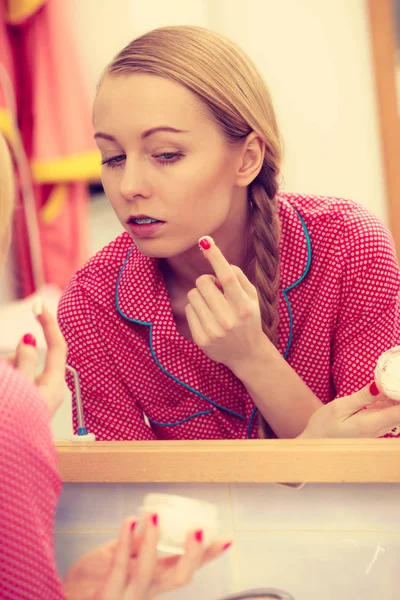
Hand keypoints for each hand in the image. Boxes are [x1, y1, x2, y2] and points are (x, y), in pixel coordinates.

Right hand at [13, 304, 66, 417]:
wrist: (12, 457)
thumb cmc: (18, 425)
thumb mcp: (20, 390)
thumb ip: (23, 363)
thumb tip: (28, 340)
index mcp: (54, 384)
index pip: (57, 346)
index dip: (49, 324)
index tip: (39, 306)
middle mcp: (48, 389)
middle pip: (29, 358)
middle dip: (12, 358)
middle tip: (6, 379)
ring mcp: (34, 398)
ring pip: (15, 370)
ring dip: (6, 372)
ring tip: (5, 394)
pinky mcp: (23, 403)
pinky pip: (12, 383)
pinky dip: (6, 381)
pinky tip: (4, 394)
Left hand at [63, 514, 231, 599]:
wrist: (65, 596)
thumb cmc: (93, 578)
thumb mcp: (122, 557)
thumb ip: (138, 544)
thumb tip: (155, 518)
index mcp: (155, 580)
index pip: (187, 568)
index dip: (209, 555)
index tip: (228, 538)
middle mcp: (147, 590)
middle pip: (179, 578)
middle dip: (193, 554)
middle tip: (198, 528)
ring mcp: (128, 595)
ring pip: (150, 574)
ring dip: (154, 541)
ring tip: (156, 516)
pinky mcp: (106, 595)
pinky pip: (119, 567)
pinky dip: (126, 541)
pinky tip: (130, 521)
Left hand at [185, 236, 266, 371]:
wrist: (248, 354)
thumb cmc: (249, 320)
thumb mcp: (252, 298)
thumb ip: (239, 278)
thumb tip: (221, 262)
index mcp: (244, 306)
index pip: (227, 277)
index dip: (215, 257)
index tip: (205, 241)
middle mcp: (229, 319)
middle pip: (203, 282)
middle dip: (207, 282)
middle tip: (216, 291)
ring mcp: (214, 331)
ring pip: (193, 295)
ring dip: (200, 296)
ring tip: (212, 306)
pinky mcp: (202, 340)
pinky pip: (188, 310)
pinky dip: (196, 309)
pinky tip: (207, 317)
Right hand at [299, 382, 399, 437]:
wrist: (315, 442)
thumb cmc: (324, 425)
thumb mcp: (340, 406)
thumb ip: (363, 397)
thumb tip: (381, 385)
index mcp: (371, 424)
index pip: (399, 413)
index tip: (396, 383)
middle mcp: (379, 430)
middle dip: (398, 394)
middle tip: (393, 378)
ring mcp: (378, 430)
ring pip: (396, 414)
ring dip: (394, 398)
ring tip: (389, 381)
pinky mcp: (374, 428)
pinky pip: (388, 414)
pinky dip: (389, 402)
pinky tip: (382, 392)